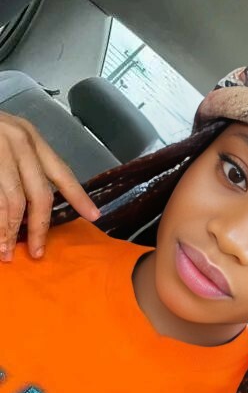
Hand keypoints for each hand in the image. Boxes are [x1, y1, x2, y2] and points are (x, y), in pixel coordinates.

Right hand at [0, 111, 100, 261]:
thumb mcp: (9, 139)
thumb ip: (26, 166)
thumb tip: (41, 206)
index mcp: (31, 139)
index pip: (62, 172)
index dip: (78, 196)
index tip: (94, 216)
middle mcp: (18, 142)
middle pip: (39, 195)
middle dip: (39, 228)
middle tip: (37, 252)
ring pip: (12, 201)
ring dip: (9, 231)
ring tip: (6, 253)